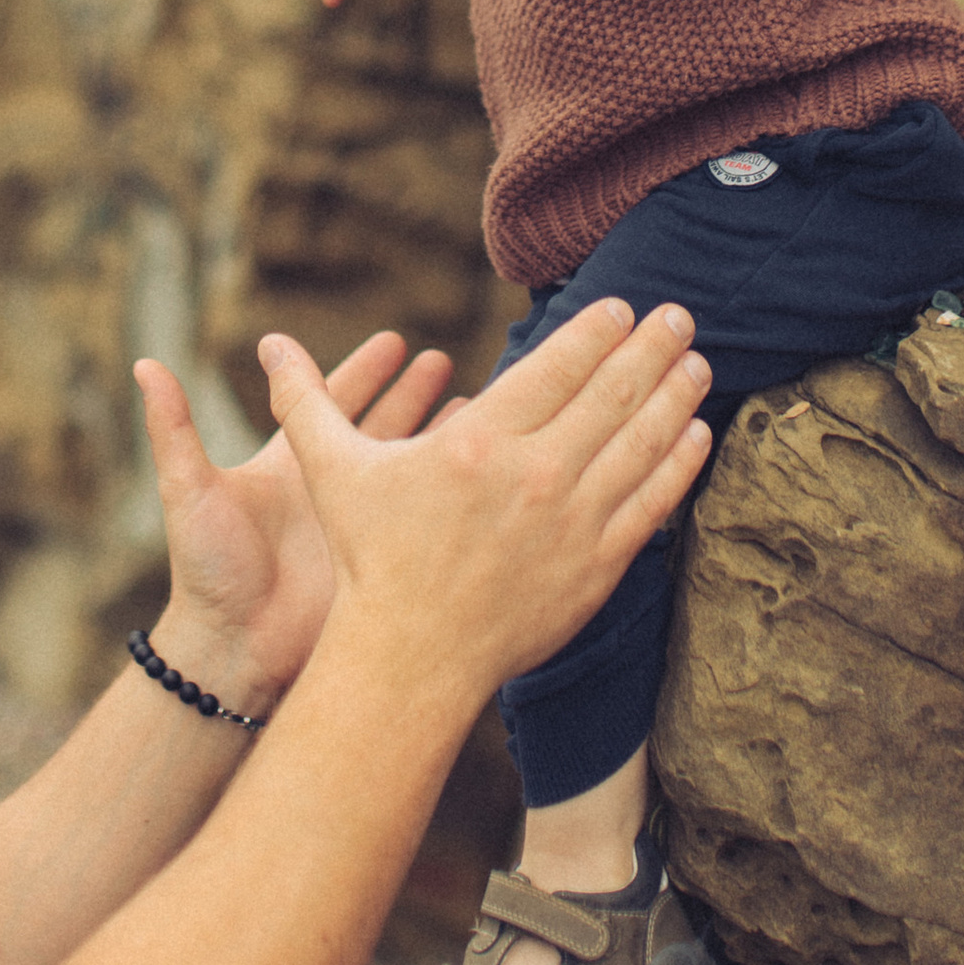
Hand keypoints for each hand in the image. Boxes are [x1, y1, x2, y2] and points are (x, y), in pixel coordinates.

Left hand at [136, 327, 456, 708]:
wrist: (234, 653)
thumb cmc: (206, 572)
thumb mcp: (189, 490)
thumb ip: (173, 428)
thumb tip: (144, 362)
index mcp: (288, 464)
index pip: (330, 402)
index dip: (363, 370)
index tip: (394, 339)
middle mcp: (328, 489)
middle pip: (379, 426)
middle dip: (411, 392)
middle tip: (442, 358)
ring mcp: (359, 526)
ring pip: (407, 466)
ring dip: (439, 434)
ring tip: (476, 404)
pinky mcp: (382, 561)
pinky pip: (423, 516)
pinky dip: (448, 487)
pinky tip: (478, 468)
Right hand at [257, 298, 710, 704]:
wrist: (411, 657)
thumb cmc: (372, 560)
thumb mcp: (335, 472)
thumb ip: (306, 402)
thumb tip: (266, 343)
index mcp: (480, 442)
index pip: (556, 365)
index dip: (595, 329)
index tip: (622, 306)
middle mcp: (536, 475)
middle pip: (611, 393)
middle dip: (652, 348)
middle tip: (679, 315)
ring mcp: (574, 522)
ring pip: (641, 443)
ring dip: (675, 396)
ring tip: (697, 363)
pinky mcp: (598, 566)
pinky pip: (652, 504)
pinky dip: (679, 464)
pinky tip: (697, 435)